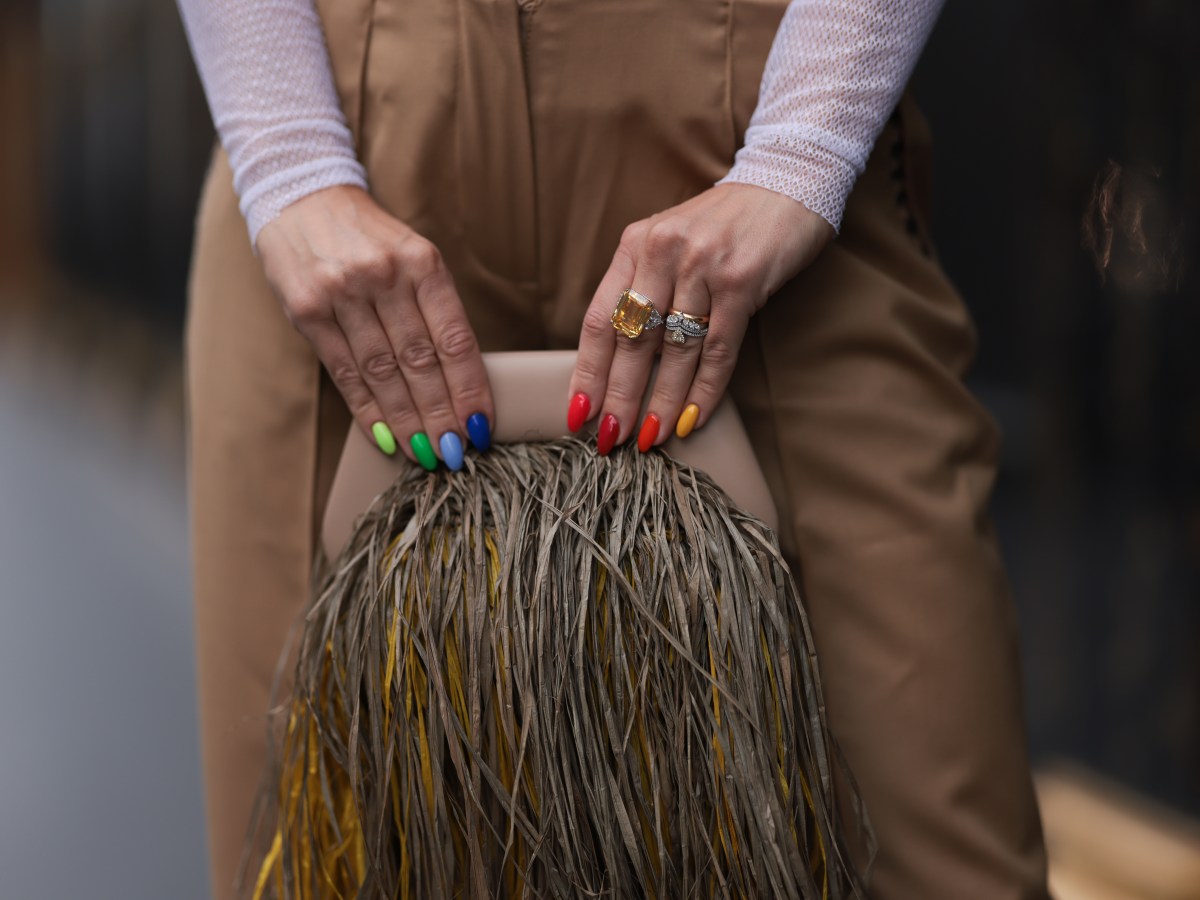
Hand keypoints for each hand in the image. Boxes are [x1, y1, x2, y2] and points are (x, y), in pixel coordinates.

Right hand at [256, 185, 492, 468]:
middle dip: (441, 415)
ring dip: (407, 421)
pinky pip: (344, 371)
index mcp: (423, 263)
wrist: (303, 197)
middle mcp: (384, 276)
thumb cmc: (370, 239)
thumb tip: (459, 381)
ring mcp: (342, 293)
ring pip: (383, 372)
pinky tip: (384, 435)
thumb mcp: (413, 257)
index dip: (470, 388)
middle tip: (456, 452)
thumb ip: (434, 309)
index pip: (454, 339)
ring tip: (425, 453)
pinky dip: (366, 409)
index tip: (481, 425)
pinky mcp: (307, 310)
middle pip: (421, 362)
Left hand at [566, 183, 833, 452]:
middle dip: (619, 397)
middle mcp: (663, 252)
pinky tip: (692, 417)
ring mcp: (703, 266)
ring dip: (661, 402)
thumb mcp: (670, 242)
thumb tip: (619, 361)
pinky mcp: (742, 281)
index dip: (587, 371)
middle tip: (609, 439)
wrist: (786, 181)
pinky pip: (718, 350)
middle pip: (632, 341)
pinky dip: (705, 389)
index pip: (599, 320)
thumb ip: (643, 287)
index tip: (578, 412)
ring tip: (649, 438)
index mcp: (635, 245)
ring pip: (674, 351)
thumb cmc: (724, 225)